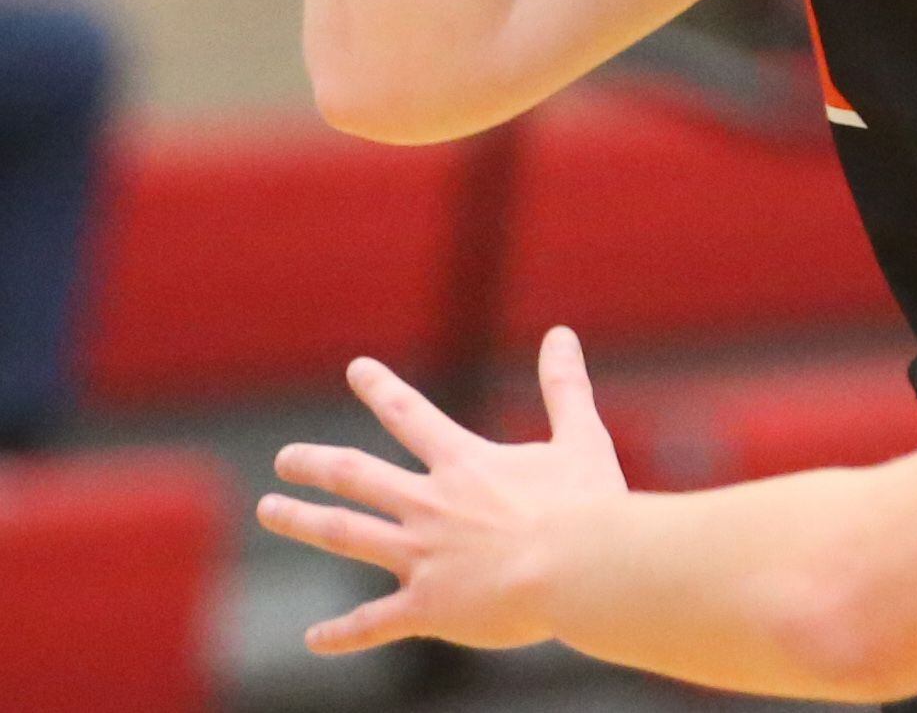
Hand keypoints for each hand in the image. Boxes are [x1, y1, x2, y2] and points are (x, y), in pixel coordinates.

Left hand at [257, 327, 627, 655]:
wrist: (581, 568)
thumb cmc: (588, 505)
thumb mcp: (579, 435)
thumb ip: (564, 386)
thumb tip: (560, 333)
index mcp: (465, 464)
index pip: (410, 415)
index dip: (380, 388)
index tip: (355, 369)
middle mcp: (430, 505)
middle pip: (356, 475)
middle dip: (314, 463)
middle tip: (284, 459)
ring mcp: (422, 557)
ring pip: (345, 534)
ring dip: (302, 521)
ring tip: (270, 511)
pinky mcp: (427, 607)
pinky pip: (373, 623)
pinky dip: (341, 634)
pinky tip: (313, 640)